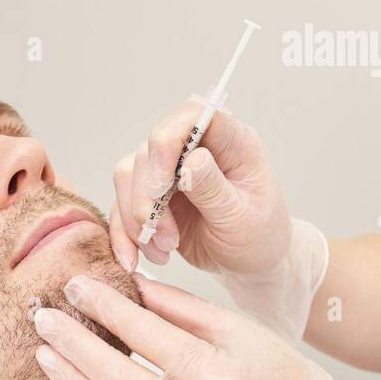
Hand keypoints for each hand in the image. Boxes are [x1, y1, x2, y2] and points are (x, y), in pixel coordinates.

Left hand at [32, 273, 379, 379]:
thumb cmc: (276, 374)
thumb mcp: (238, 329)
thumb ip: (182, 307)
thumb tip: (130, 284)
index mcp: (215, 372)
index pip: (144, 332)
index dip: (104, 306)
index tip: (74, 285)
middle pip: (116, 376)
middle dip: (72, 343)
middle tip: (43, 317)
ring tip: (48, 356)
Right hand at [110, 98, 290, 274]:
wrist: (251, 264)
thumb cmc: (259, 236)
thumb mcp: (242, 217)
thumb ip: (214, 189)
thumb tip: (192, 159)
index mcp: (231, 143)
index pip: (192, 115)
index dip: (168, 140)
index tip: (163, 185)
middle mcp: (197, 148)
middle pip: (150, 150)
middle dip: (148, 197)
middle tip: (167, 238)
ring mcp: (172, 169)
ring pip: (128, 174)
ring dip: (137, 218)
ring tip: (164, 250)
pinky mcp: (154, 195)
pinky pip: (122, 204)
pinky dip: (125, 233)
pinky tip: (137, 257)